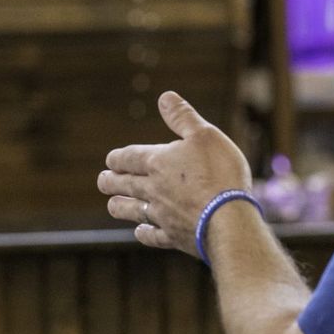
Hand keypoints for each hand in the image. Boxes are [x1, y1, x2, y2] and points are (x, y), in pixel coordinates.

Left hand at [99, 92, 251, 254]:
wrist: (229, 219)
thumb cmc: (220, 173)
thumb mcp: (205, 135)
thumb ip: (182, 117)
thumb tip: (165, 97)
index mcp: (157, 162)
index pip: (127, 158)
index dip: (117, 158)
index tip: (110, 160)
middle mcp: (152, 189)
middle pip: (122, 185)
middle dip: (110, 181)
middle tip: (103, 180)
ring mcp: (161, 215)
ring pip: (130, 211)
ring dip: (119, 206)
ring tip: (112, 204)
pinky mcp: (172, 236)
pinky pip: (151, 235)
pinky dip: (143, 232)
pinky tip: (140, 231)